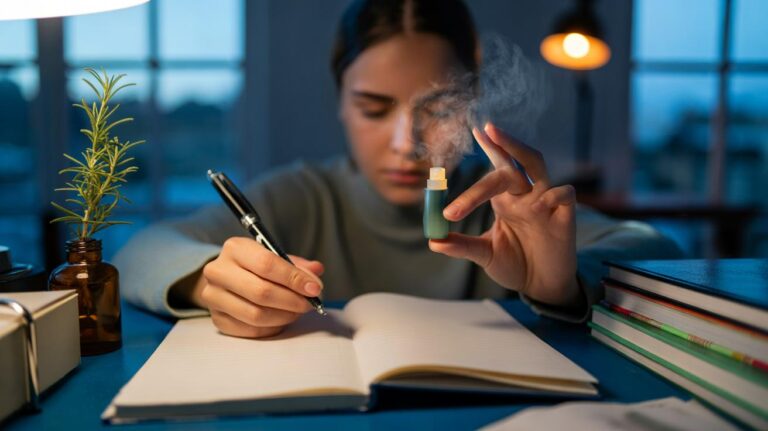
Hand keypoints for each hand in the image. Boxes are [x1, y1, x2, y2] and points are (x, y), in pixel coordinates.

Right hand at [199, 237, 323, 337]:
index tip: (314, 288)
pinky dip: (272, 327)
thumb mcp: (274, 257)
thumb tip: (316, 272)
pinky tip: (281, 319)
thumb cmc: (254, 266)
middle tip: (308, 303)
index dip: (294, 279)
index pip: (267, 264)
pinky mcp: (216, 319)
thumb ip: (297, 265)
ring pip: (256, 314)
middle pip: (261, 292)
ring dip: (284, 316)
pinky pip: (251, 330)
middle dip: (292, 300)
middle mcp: (218, 271)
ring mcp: (213, 297)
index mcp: (235, 248)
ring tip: (297, 311)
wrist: (225, 278)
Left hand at [429, 122, 580, 307]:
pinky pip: (564, 194)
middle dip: (501, 146)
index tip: (474, 130)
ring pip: (538, 166)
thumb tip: (433, 241)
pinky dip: (552, 195)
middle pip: (513, 163)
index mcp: (506, 200)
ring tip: (505, 141)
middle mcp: (525, 196)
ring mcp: (546, 204)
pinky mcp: (566, 218)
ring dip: (521, 151)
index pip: (497, 167)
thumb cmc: (516, 265)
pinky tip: (537, 207)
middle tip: (484, 131)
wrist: (542, 287)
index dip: (490, 147)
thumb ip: (462, 246)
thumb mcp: (485, 255)